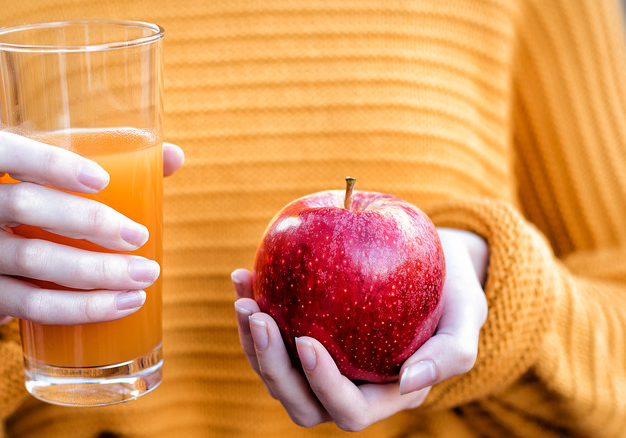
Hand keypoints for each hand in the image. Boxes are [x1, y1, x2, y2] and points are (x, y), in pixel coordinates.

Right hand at [0, 132, 183, 355]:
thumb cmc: (26, 203)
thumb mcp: (48, 175)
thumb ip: (106, 159)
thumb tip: (174, 156)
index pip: (0, 150)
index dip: (50, 164)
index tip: (102, 180)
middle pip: (21, 205)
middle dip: (88, 222)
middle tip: (137, 236)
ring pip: (31, 261)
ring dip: (94, 271)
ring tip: (143, 275)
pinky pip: (31, 306)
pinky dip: (80, 307)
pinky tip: (121, 304)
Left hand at [232, 227, 487, 430]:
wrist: (434, 265)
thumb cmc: (454, 292)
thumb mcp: (469, 315)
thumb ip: (451, 353)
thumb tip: (409, 382)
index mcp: (385, 394)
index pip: (348, 409)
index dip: (322, 385)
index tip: (304, 340)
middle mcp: (348, 386)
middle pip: (300, 401)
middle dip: (272, 367)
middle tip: (258, 317)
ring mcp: (322, 363)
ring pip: (276, 372)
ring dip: (251, 341)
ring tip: (246, 297)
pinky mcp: (302, 334)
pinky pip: (270, 334)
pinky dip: (253, 307)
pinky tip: (244, 276)